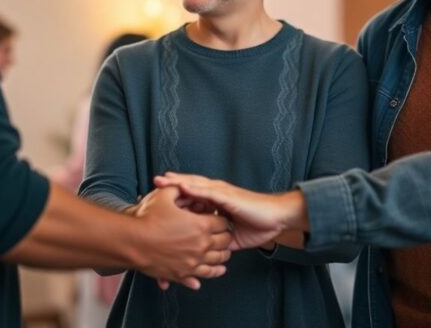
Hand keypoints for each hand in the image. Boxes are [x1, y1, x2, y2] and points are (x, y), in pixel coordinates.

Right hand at [130, 187, 231, 289]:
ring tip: (224, 251)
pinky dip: (214, 271)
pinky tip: (218, 269)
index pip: (223, 222)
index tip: (217, 217)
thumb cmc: (147, 218)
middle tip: (222, 233)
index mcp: (201, 225)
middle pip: (224, 241)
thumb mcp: (164, 195)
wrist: (131, 242)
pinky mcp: (184, 273)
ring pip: (218, 260)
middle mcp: (201, 245)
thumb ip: (178, 187)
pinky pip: (206, 274)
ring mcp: (194, 261)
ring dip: (223, 254)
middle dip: (225, 236)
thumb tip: (183, 183)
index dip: (221, 218)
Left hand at [154, 172, 304, 249]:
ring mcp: (222, 193)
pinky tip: (182, 186)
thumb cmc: (258, 225)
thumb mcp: (231, 236)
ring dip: (177, 182)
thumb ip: (218, 238)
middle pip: (190, 186)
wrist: (277, 219)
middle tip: (153, 182)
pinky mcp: (228, 196)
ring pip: (195, 185)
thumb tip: (207, 250)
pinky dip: (193, 188)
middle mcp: (217, 194)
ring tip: (162, 180)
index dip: (176, 195)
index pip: (193, 196)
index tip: (159, 196)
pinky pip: (207, 192)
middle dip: (171, 185)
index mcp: (217, 202)